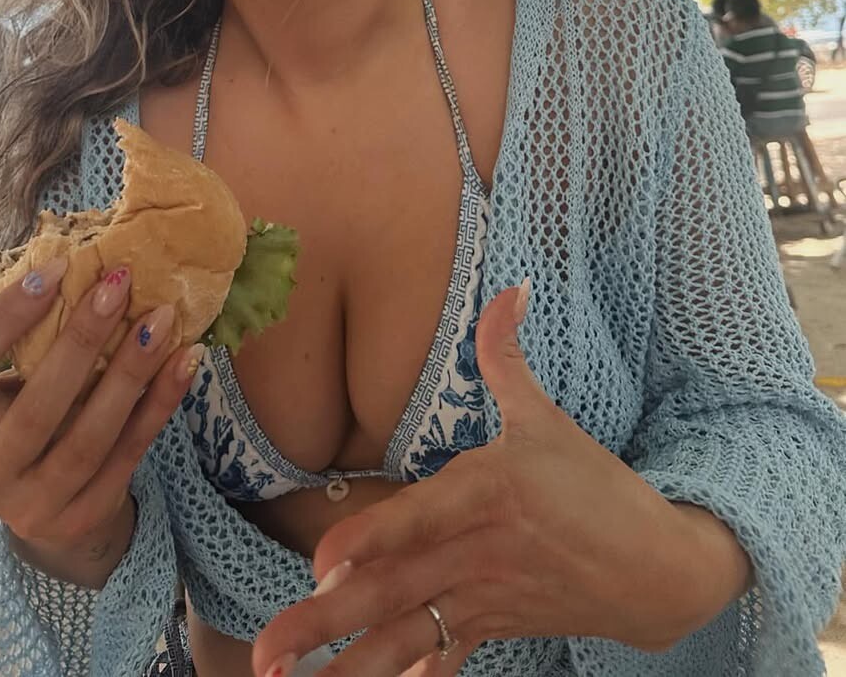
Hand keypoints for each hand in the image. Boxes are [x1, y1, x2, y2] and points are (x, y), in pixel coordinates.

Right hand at [0, 257, 196, 553]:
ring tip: (162, 319)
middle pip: (37, 406)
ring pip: (89, 436)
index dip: (7, 316)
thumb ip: (28, 343)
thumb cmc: (28, 419)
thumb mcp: (9, 389)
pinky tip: (184, 362)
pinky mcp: (81, 518)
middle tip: (121, 283)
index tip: (56, 268)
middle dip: (83, 339)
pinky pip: (129, 454)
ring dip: (132, 371)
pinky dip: (160, 404)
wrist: (50, 509)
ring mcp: (31, 506)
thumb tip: (77, 259)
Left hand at [253, 284, 746, 676]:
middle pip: (393, 590)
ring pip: (404, 636)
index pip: (421, 519)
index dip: (372, 541)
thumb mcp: (547, 415)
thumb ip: (505, 354)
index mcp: (487, 494)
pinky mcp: (490, 628)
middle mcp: (477, 553)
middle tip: (266, 653)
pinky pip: (442, 657)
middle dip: (325, 622)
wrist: (657, 570)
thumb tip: (509, 285)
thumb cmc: (595, 486)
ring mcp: (481, 598)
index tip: (320, 565)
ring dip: (346, 669)